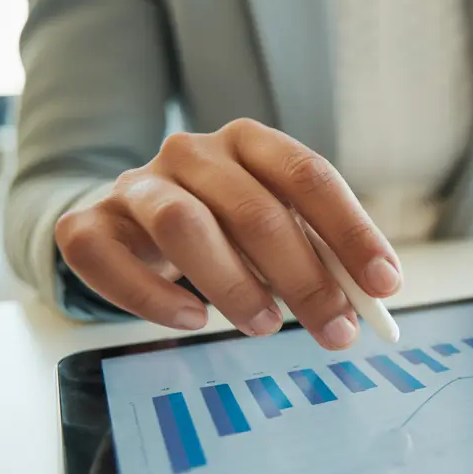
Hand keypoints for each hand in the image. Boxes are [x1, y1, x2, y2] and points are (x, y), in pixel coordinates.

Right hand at [54, 119, 400, 349]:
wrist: (130, 223)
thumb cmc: (223, 229)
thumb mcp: (278, 233)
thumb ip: (322, 256)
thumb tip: (372, 299)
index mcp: (249, 142)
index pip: (309, 175)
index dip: (351, 231)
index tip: (384, 285)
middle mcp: (191, 152)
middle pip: (255, 210)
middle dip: (306, 279)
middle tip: (336, 331)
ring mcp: (136, 186)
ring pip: (184, 226)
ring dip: (235, 285)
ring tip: (266, 326)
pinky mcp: (88, 225)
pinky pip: (108, 259)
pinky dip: (153, 297)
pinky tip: (193, 320)